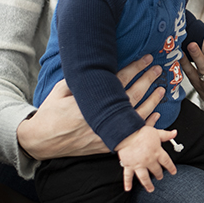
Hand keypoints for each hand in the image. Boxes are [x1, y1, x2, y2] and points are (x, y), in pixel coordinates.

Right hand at [17, 55, 163, 160]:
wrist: (42, 141)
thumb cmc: (51, 112)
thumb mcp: (61, 89)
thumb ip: (80, 78)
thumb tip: (95, 63)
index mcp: (90, 100)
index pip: (119, 80)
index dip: (135, 68)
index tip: (147, 58)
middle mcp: (101, 116)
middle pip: (131, 95)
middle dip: (147, 80)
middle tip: (158, 69)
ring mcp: (105, 131)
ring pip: (136, 114)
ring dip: (151, 101)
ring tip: (161, 89)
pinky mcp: (107, 143)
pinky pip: (131, 134)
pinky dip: (145, 125)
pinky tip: (155, 115)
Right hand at [115, 126, 177, 191]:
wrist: (126, 134)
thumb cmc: (141, 132)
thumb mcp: (156, 132)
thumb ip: (166, 135)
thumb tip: (174, 133)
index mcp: (157, 152)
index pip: (167, 162)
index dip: (171, 167)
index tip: (173, 172)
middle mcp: (149, 160)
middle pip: (156, 170)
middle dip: (159, 175)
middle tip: (160, 177)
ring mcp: (139, 164)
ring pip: (145, 177)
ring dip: (148, 184)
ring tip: (150, 189)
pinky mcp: (129, 165)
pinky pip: (128, 176)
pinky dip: (127, 183)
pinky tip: (128, 188)